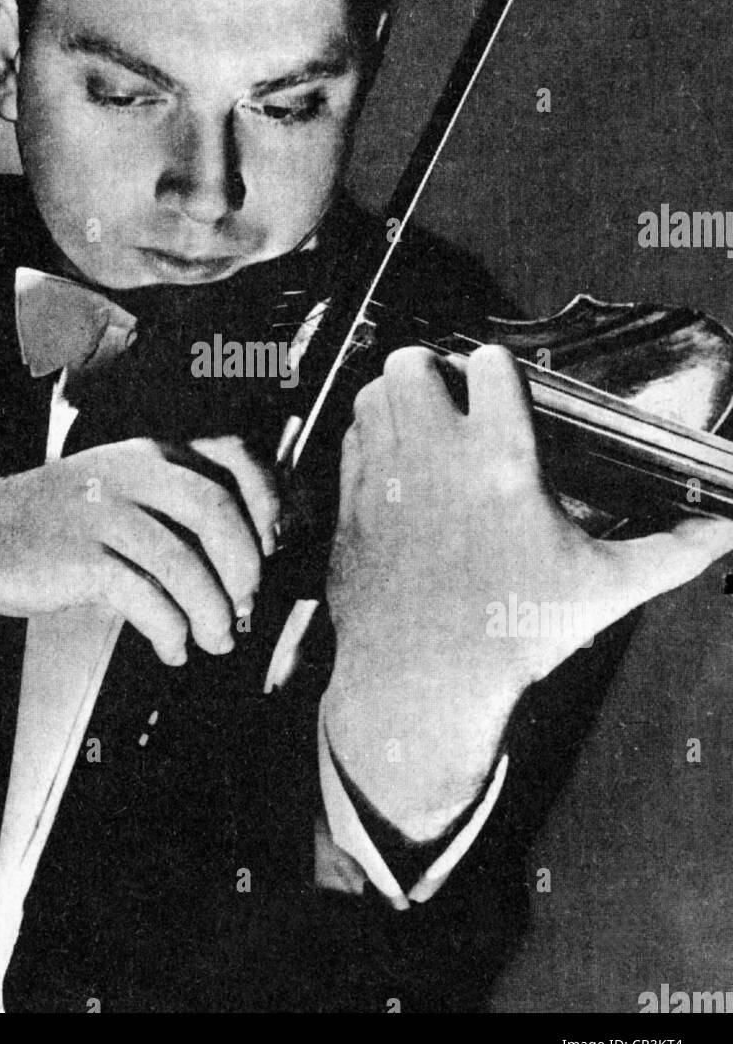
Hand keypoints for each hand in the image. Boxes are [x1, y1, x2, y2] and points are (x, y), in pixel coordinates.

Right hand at [0, 436, 276, 667]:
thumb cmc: (54, 522)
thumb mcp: (118, 493)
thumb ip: (172, 509)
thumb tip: (244, 566)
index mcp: (148, 454)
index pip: (230, 457)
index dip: (267, 499)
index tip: (276, 544)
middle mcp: (130, 473)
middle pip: (215, 508)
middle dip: (244, 563)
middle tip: (246, 602)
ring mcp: (101, 512)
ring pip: (182, 561)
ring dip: (211, 610)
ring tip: (216, 640)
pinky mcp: (78, 556)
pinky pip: (143, 596)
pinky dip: (170, 629)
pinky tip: (172, 648)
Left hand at [323, 345, 732, 840]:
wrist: (423, 682)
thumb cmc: (514, 633)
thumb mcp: (602, 589)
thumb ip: (669, 552)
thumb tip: (726, 534)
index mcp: (500, 461)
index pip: (489, 364)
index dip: (498, 370)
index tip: (504, 390)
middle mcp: (434, 456)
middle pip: (413, 361)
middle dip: (430, 369)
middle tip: (448, 397)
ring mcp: (384, 477)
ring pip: (373, 393)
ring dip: (395, 399)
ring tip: (419, 425)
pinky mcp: (349, 503)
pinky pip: (350, 440)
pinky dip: (369, 440)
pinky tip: (393, 466)